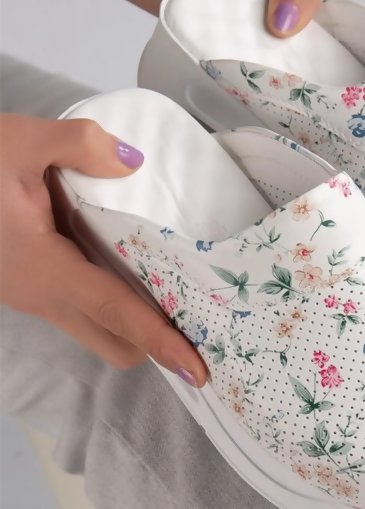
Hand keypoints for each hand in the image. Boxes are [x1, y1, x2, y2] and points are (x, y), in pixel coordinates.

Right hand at [0, 114, 206, 386]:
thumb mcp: (17, 141)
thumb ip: (80, 145)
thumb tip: (133, 163)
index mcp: (43, 270)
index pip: (116, 312)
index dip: (160, 340)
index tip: (197, 368)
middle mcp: (42, 294)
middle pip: (113, 343)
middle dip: (155, 343)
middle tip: (201, 321)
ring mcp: (36, 294)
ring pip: (98, 329)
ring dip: (137, 324)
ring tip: (182, 299)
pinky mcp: (34, 282)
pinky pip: (85, 309)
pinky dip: (117, 304)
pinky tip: (138, 271)